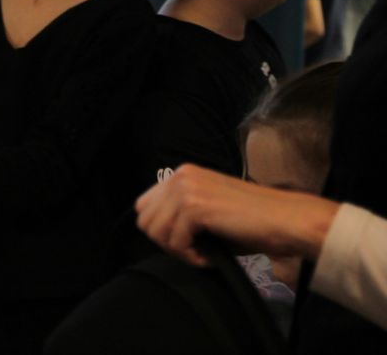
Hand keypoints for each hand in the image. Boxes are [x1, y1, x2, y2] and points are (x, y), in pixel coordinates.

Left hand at [135, 164, 339, 266]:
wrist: (286, 220)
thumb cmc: (253, 222)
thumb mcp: (208, 211)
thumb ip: (181, 214)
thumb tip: (159, 233)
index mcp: (182, 174)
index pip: (144, 206)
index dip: (162, 230)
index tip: (186, 243)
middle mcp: (181, 176)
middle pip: (145, 220)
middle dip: (166, 242)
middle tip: (194, 251)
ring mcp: (187, 188)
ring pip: (156, 232)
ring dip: (179, 251)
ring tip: (204, 254)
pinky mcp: (196, 206)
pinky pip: (175, 241)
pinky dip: (191, 257)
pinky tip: (210, 257)